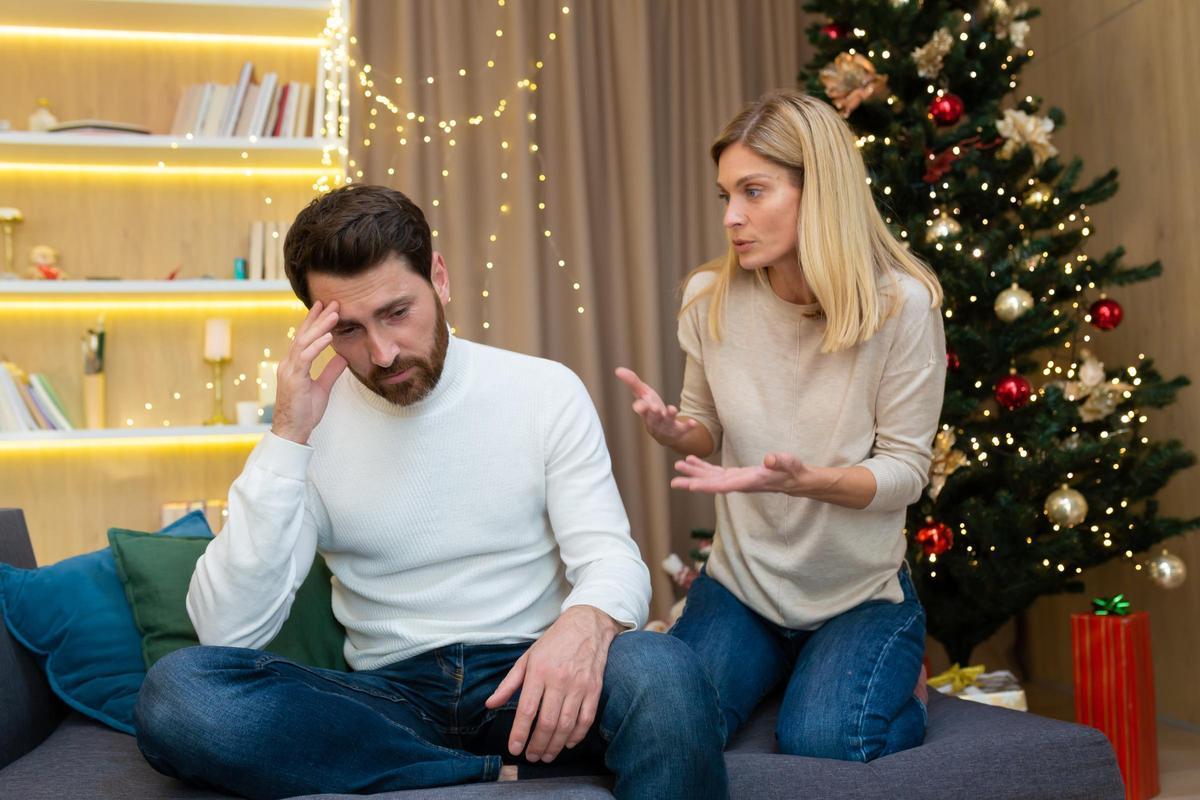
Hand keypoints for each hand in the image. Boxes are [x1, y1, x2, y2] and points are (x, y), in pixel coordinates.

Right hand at [271, 300, 347, 444]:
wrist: (293, 431)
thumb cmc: (304, 412)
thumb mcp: (323, 387)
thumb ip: (331, 371)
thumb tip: (342, 357)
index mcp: (294, 364)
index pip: (304, 338)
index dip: (314, 321)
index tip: (324, 306)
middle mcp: (289, 364)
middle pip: (304, 335)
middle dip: (318, 317)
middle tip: (331, 302)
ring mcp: (289, 370)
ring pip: (304, 342)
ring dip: (320, 327)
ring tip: (334, 313)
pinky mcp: (294, 379)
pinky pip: (305, 358)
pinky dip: (317, 346)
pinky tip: (328, 336)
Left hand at [485, 605, 620, 762]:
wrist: (587, 625)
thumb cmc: (554, 642)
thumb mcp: (527, 658)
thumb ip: (509, 683)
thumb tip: (491, 704)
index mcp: (539, 671)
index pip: (527, 710)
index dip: (520, 733)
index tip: (514, 748)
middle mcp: (559, 680)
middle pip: (547, 722)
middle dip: (537, 745)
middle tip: (530, 757)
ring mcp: (579, 685)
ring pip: (566, 725)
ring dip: (555, 745)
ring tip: (546, 755)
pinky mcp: (595, 689)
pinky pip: (586, 719)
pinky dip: (577, 735)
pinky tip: (568, 743)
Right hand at [615, 367, 697, 446]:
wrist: (666, 431)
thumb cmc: (652, 409)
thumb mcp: (643, 394)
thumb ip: (632, 382)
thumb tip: (617, 369)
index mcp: (645, 412)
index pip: (641, 409)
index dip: (640, 407)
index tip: (639, 406)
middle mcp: (654, 421)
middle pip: (653, 417)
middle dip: (654, 414)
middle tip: (656, 408)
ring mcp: (666, 427)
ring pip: (667, 423)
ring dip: (669, 416)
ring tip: (673, 409)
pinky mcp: (678, 431)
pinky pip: (683, 429)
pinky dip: (687, 426)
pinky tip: (693, 423)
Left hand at [670, 452, 825, 495]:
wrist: (795, 480)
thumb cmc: (793, 472)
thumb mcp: (789, 464)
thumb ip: (779, 462)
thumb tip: (769, 458)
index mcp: (749, 481)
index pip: (725, 486)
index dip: (707, 487)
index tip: (691, 487)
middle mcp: (739, 483)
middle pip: (712, 484)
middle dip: (693, 483)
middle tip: (673, 482)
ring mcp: (737, 480)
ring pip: (711, 478)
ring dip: (694, 473)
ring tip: (678, 466)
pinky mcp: (737, 475)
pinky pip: (716, 472)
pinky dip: (703, 467)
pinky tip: (692, 460)